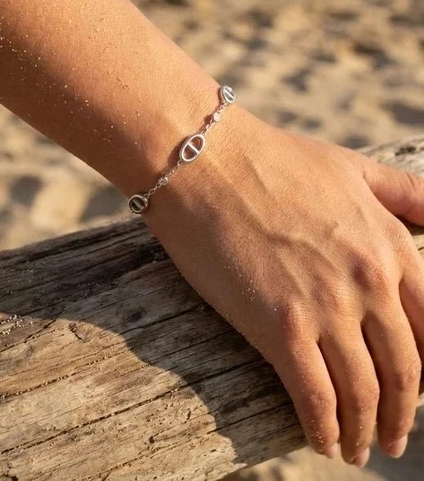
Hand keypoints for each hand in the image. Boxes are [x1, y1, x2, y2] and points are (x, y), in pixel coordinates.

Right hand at [147, 106, 423, 466]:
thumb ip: (405, 193)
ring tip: (359, 450)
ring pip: (363, 393)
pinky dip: (325, 429)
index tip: (416, 392)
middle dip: (402, 414)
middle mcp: (369, 282)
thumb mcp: (354, 167)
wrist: (206, 161)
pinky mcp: (279, 327)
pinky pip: (315, 397)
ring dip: (366, 432)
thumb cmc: (275, 159)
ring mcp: (326, 306)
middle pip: (405, 371)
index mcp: (390, 246)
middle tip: (393, 438)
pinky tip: (323, 442)